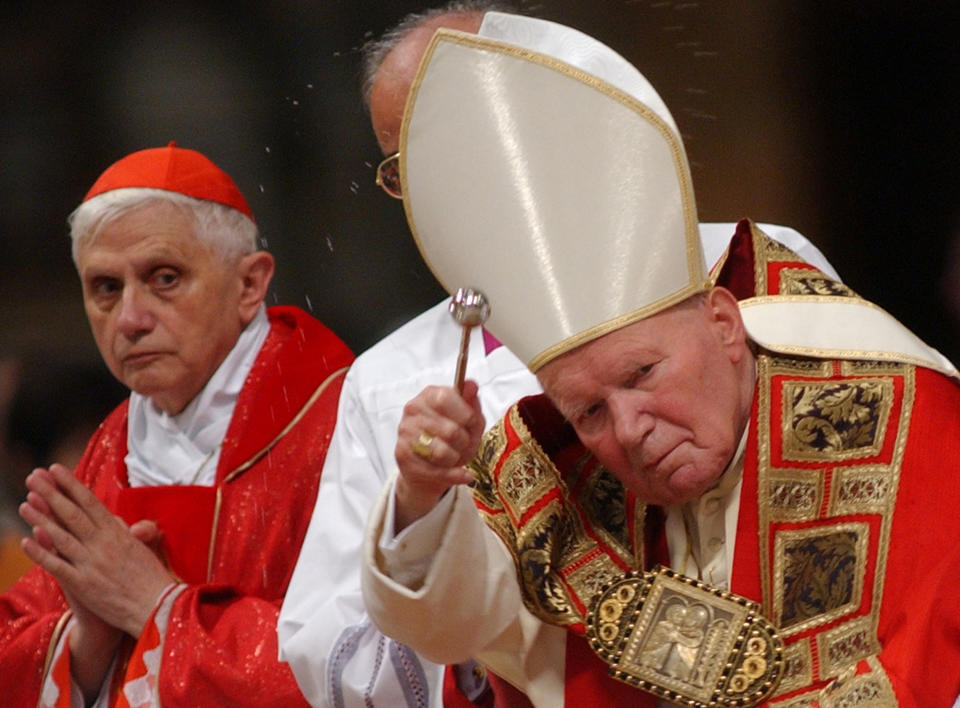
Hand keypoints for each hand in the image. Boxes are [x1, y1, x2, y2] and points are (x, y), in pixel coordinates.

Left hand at [19, 464, 173, 636]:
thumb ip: (128, 532)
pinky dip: (41, 553)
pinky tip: (27, 540)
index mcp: (119, 533)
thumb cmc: (153, 579)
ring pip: (61, 536)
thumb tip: (117, 521)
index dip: (71, 485)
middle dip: (51, 493)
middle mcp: (103, 544)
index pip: (90, 502)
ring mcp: (91, 564)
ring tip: (24, 504)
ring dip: (41, 519)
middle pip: (72, 513)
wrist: (157, 608)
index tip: (56, 470)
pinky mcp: (83, 585)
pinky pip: (57, 566)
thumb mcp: (144, 548)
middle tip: (33, 476)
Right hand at [393, 381, 484, 530]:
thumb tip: (471, 384)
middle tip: (464, 444)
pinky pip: (436, 471)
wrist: (432, 467)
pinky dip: (454, 475)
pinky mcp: (402, 455)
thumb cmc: (453, 438)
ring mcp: (405, 432)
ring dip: (457, 458)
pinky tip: (462, 474)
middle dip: (465, 442)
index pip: (446, 398)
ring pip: (442, 452)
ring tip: (455, 456)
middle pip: (450, 430)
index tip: (471, 423)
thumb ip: (471, 402)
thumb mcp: (469, 419)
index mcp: (429, 394)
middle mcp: (412, 410)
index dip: (466, 415)